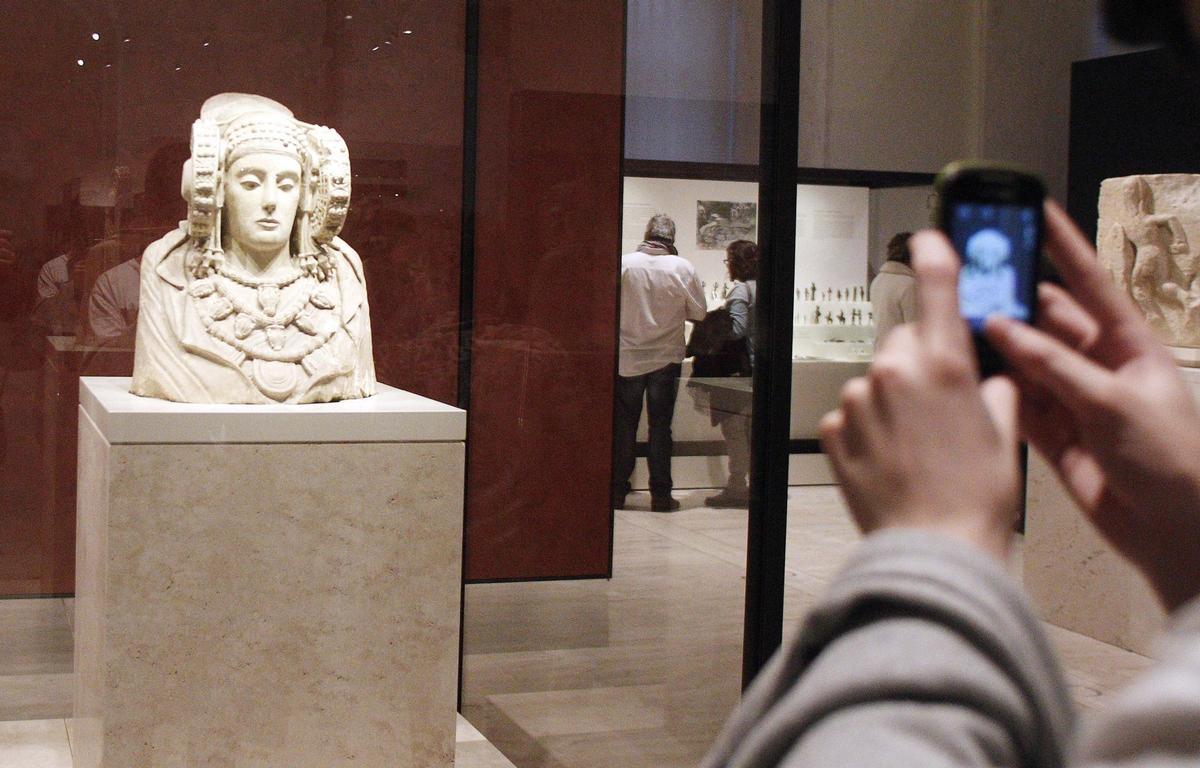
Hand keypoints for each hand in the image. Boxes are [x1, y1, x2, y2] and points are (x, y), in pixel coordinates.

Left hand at [820, 232, 1020, 560]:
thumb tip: (987, 379)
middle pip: (902, 342)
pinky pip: (850, 413)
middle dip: (918, 363)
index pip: (937, 289)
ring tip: (914, 447)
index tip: (925, 238)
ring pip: (875, 381)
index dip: (933, 256)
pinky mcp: (833, 429)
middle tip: (939, 407)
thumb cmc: (976, 498)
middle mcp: (895, 373)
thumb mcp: (1003, 435)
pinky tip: (888, 459)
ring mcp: (858, 400)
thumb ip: (993, 391)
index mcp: (945, 365)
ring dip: (890, 401)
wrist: (934, 548)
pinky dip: (866, 428)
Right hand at [986, 202, 1199, 609]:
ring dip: (996, 346)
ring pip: (1025, 360)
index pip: (1090, 282)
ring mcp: (1073, 398)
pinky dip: (994, 389)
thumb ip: (1053, 364)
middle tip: (970, 278)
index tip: (1034, 211)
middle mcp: (1098, 364)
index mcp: (1128, 343)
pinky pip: (1016, 400)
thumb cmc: (1168, 458)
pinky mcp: (1053, 433)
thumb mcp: (1113, 401)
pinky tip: (967, 373)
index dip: (1062, 246)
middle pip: (1046, 321)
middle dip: (1011, 301)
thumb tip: (999, 328)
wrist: (1175, 531)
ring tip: (956, 322)